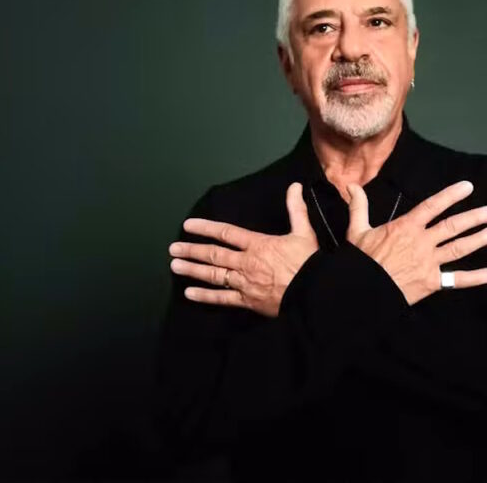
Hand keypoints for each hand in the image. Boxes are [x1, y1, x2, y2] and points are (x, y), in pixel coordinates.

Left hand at [168, 182, 317, 316]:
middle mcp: (245, 262)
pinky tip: (190, 294)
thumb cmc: (308, 262)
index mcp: (257, 244)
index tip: (188, 226)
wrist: (313, 292)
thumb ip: (296, 209)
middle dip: (192, 250)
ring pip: (213, 275)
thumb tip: (295, 186)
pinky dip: (205, 296)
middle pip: (213, 254)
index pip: (226, 233)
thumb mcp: (304, 232)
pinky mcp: (247, 300)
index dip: (205, 227)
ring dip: (193, 270)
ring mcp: (244, 282)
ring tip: (175, 266)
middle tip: (173, 248)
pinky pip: (222, 298)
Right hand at [346, 180, 486, 304]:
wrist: (361, 290)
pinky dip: (474, 278)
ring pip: (459, 248)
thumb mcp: (357, 230)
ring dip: (479, 239)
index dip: (451, 195)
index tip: (468, 187)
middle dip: (474, 217)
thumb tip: (352, 186)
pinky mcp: (431, 282)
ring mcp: (428, 262)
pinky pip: (456, 280)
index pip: (432, 206)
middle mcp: (422, 242)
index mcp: (406, 227)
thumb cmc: (360, 261)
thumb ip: (359, 206)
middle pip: (453, 226)